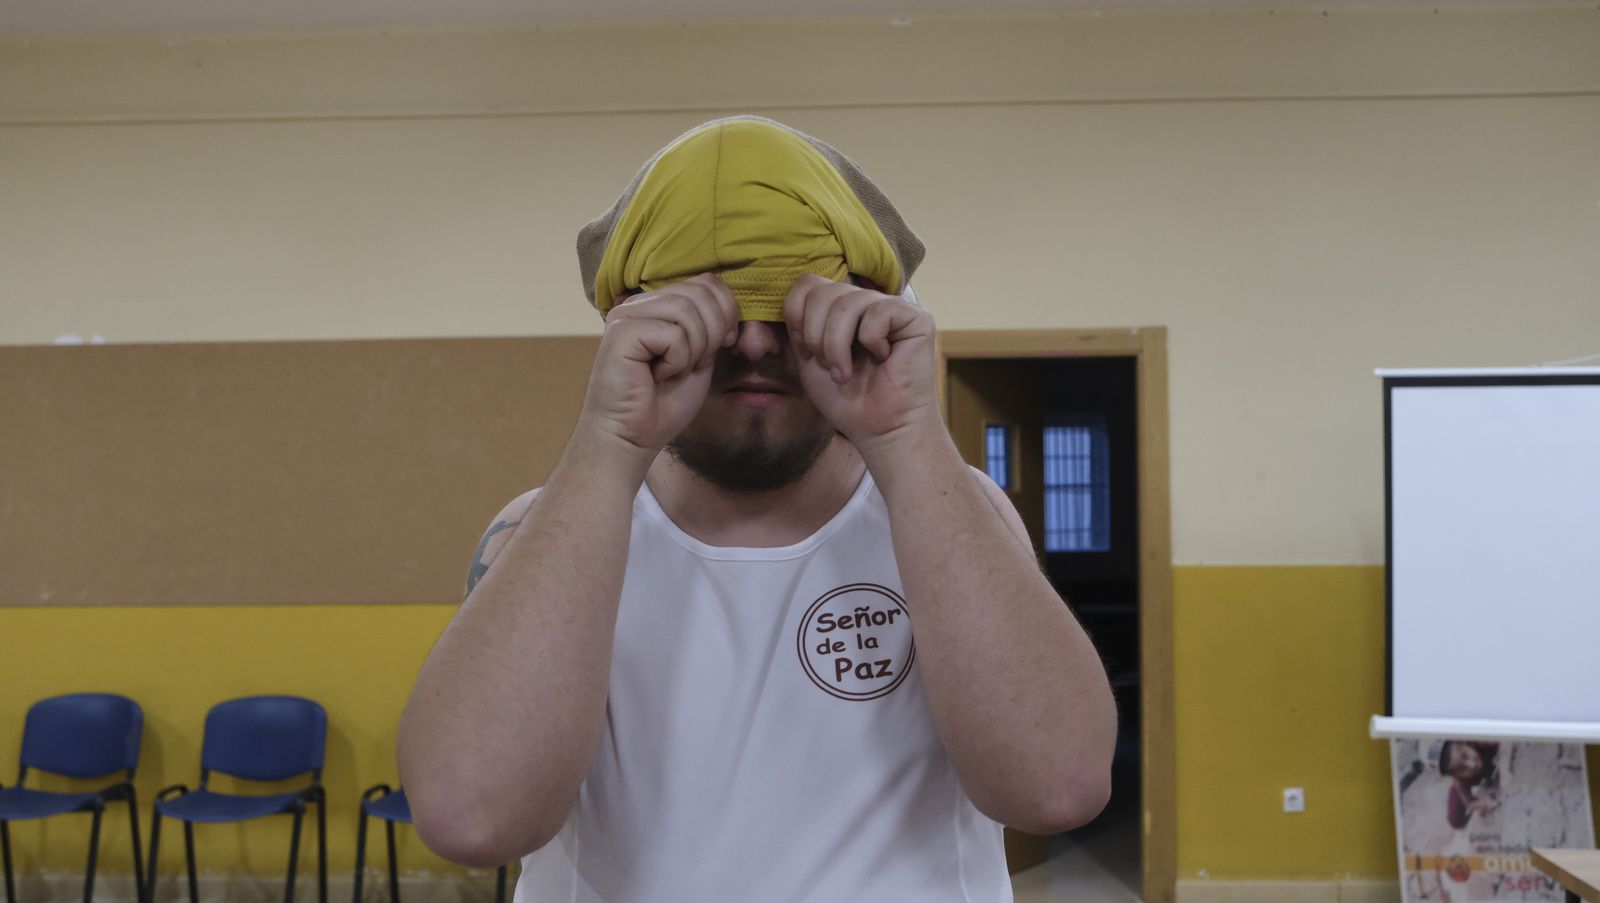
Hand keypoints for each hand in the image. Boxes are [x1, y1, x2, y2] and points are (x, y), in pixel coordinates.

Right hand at [579, 273, 740, 457]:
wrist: (631, 438)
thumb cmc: (662, 403)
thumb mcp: (700, 357)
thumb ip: (712, 326)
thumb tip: (731, 303)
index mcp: (659, 303)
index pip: (707, 282)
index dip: (726, 313)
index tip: (720, 347)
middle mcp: (640, 302)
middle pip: (701, 292)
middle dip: (713, 333)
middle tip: (693, 365)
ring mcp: (628, 314)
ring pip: (688, 310)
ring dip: (693, 350)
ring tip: (673, 371)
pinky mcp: (621, 332)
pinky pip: (673, 335)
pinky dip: (677, 362)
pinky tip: (657, 376)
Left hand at [782, 273, 940, 450]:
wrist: (879, 429)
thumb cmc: (846, 399)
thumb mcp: (807, 357)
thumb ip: (798, 323)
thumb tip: (791, 296)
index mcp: (839, 306)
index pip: (807, 284)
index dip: (798, 318)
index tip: (808, 354)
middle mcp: (865, 300)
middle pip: (823, 291)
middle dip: (816, 335)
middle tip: (829, 367)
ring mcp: (892, 306)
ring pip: (848, 303)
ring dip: (838, 344)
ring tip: (845, 372)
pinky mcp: (916, 318)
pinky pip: (878, 312)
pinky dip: (871, 341)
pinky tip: (883, 359)